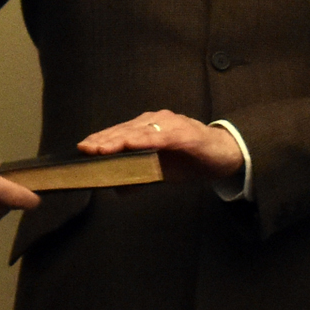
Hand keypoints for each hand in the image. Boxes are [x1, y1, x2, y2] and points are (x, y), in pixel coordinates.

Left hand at [78, 110, 242, 181]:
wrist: (225, 154)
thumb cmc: (192, 159)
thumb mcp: (162, 172)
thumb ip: (140, 177)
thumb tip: (118, 188)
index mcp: (149, 128)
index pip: (120, 133)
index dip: (102, 139)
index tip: (83, 147)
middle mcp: (157, 121)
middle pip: (125, 130)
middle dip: (105, 140)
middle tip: (86, 148)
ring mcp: (171, 125)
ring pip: (140, 131)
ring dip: (120, 140)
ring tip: (102, 148)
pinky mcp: (185, 133)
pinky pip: (162, 137)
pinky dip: (146, 140)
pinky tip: (133, 144)